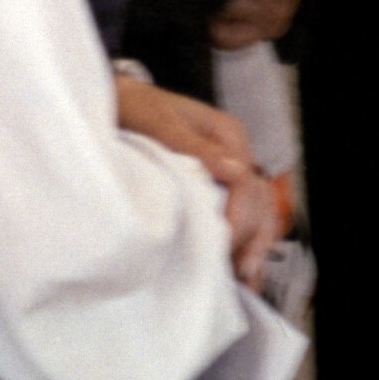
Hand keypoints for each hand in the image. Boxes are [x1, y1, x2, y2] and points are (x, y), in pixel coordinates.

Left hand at [116, 78, 283, 284]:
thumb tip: (235, 171)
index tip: (224, 246)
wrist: (117, 100)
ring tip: (247, 279)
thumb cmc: (136, 107)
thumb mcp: (160, 122)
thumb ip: (195, 146)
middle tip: (242, 271)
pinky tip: (239, 266)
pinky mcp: (216, 184)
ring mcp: (228, 169)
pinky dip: (244, 239)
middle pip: (261, 199)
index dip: (239, 217)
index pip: (246, 183)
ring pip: (258, 209)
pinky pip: (241, 212)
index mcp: (227, 134)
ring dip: (255, 242)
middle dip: (255, 236)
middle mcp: (234, 153)